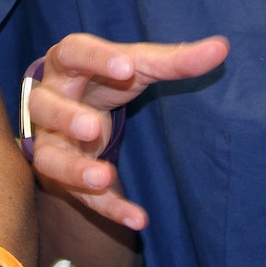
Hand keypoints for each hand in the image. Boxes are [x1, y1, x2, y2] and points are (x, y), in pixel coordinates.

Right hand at [26, 33, 227, 230]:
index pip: (73, 51)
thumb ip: (175, 60)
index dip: (96, 58)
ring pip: (48, 156)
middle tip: (92, 127)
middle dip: (66, 117)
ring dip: (73, 169)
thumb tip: (221, 48)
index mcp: (68, 62)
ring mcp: (49, 139)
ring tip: (103, 177)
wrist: (74, 111)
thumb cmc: (106, 79)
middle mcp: (49, 99)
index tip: (126, 66)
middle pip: (44, 105)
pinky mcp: (60, 173)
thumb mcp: (136, 66)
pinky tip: (138, 218)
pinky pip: (78, 195)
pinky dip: (107, 207)